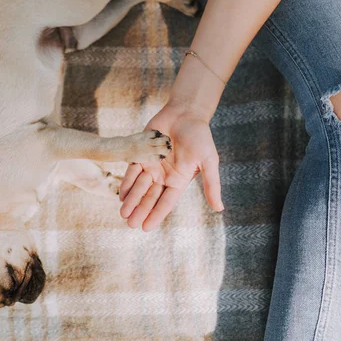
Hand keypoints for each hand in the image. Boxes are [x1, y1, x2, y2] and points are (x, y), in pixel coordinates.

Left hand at [119, 102, 223, 230]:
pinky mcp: (141, 154)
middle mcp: (163, 176)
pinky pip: (132, 171)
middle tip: (130, 224)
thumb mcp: (208, 161)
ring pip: (139, 187)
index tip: (146, 228)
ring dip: (131, 200)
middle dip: (140, 211)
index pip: (165, 203)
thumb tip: (220, 209)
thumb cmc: (200, 136)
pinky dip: (127, 182)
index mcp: (178, 181)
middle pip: (150, 198)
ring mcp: (151, 166)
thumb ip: (211, 185)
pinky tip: (120, 194)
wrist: (185, 113)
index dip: (156, 215)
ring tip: (123, 213)